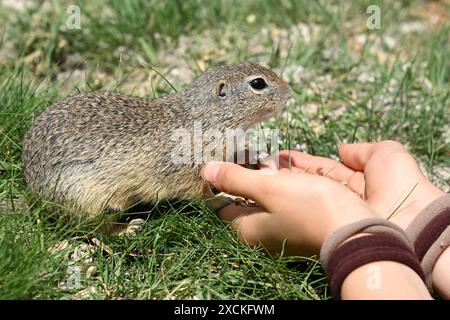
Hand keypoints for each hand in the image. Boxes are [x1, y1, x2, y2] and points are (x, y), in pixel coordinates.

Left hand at [201, 161, 377, 256]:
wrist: (357, 230)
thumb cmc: (310, 208)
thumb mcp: (268, 189)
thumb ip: (235, 179)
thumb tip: (206, 170)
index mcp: (246, 230)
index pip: (220, 204)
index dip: (220, 180)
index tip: (226, 158)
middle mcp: (260, 235)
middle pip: (243, 200)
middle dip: (247, 175)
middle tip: (252, 154)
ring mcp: (279, 232)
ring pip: (264, 199)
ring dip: (267, 178)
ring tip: (272, 158)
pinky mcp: (297, 226)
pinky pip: (281, 202)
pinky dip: (282, 186)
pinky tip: (290, 171)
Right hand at [279, 140, 444, 229]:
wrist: (408, 215)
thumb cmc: (400, 180)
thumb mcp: (385, 152)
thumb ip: (361, 150)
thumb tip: (342, 149)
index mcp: (361, 178)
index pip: (325, 167)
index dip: (305, 161)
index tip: (284, 154)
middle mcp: (346, 195)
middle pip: (313, 181)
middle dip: (291, 171)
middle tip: (266, 163)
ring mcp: (337, 210)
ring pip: (308, 193)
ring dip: (288, 182)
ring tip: (265, 172)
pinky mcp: (330, 223)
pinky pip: (309, 207)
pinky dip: (294, 197)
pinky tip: (277, 188)